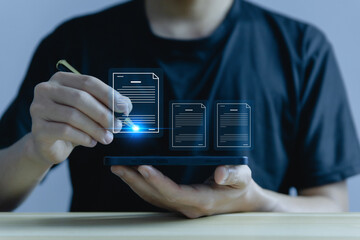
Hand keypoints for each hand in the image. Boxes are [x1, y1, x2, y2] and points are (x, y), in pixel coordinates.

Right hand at [29, 72, 131, 164]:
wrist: (50, 145)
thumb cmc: (73, 123)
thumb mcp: (91, 110)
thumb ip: (107, 104)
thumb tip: (127, 105)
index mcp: (61, 79)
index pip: (88, 82)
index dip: (109, 95)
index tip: (125, 108)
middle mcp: (46, 90)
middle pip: (80, 98)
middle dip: (103, 114)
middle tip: (118, 126)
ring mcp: (38, 108)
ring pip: (73, 116)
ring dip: (96, 128)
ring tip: (108, 137)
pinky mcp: (37, 128)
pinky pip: (65, 131)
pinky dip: (83, 137)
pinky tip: (92, 142)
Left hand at [111, 164, 265, 217]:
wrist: (242, 203)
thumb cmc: (241, 188)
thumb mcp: (243, 177)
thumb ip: (234, 174)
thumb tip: (220, 174)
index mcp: (203, 200)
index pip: (174, 193)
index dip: (157, 181)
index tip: (143, 167)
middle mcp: (188, 206)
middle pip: (156, 195)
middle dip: (135, 181)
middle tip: (117, 165)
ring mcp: (182, 205)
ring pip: (152, 197)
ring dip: (134, 183)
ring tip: (118, 168)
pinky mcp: (179, 201)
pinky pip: (156, 195)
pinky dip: (142, 185)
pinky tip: (133, 175)